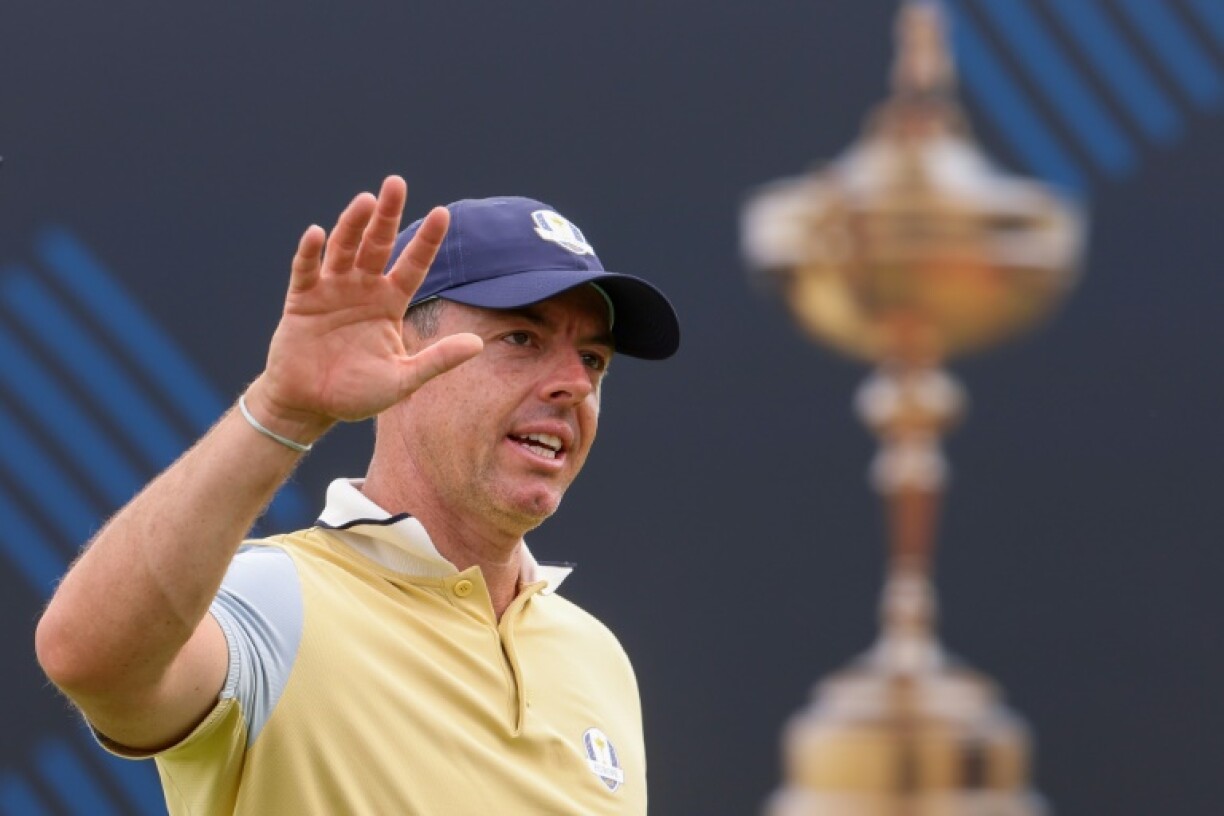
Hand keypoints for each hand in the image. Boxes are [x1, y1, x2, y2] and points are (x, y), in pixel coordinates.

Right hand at [249, 176, 482, 441]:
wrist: (311, 406)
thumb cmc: (358, 393)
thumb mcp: (403, 379)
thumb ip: (437, 360)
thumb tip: (479, 344)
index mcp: (390, 303)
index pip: (414, 265)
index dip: (427, 240)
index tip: (443, 213)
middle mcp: (362, 289)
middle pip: (378, 245)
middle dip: (386, 215)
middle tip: (396, 183)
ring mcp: (331, 291)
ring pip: (344, 249)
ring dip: (353, 224)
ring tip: (365, 201)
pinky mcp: (301, 301)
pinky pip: (306, 271)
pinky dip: (310, 253)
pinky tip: (317, 233)